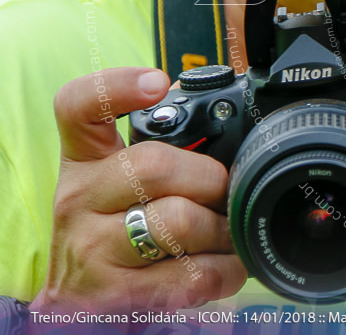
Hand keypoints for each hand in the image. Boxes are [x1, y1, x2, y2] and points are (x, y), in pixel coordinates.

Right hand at [31, 68, 246, 313]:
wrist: (77, 302)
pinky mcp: (114, 294)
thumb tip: (228, 120)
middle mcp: (79, 198)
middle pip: (155, 164)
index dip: (117, 86)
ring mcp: (91, 248)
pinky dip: (224, 270)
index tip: (158, 82)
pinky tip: (224, 267)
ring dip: (221, 229)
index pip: (80, 107)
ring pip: (177, 221)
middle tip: (223, 193)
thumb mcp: (122, 183)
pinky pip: (190, 275)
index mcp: (86, 160)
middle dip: (209, 178)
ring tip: (226, 234)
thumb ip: (164, 149)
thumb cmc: (116, 229)